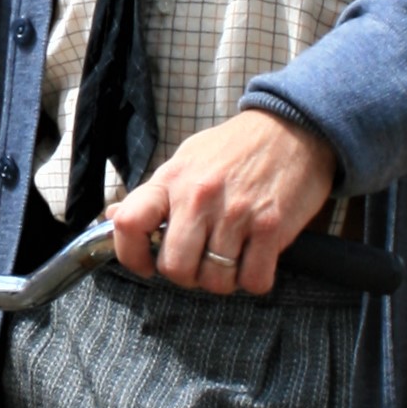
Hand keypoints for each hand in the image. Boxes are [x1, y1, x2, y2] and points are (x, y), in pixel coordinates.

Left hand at [108, 111, 338, 295]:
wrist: (294, 126)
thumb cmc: (237, 147)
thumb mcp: (187, 159)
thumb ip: (154, 194)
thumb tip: (112, 217)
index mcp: (172, 180)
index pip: (128, 224)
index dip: (131, 256)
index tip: (146, 264)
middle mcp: (199, 197)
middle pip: (175, 268)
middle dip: (187, 275)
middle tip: (200, 261)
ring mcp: (236, 213)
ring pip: (215, 280)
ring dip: (223, 279)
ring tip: (230, 257)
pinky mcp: (271, 226)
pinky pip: (253, 279)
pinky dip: (254, 278)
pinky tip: (255, 258)